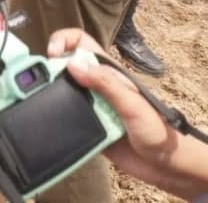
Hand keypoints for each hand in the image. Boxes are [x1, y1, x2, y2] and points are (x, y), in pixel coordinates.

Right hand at [46, 29, 183, 187]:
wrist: (168, 167)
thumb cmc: (158, 130)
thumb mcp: (133, 103)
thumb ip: (105, 83)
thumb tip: (72, 63)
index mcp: (107, 71)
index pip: (80, 42)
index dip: (63, 41)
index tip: (52, 55)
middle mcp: (95, 86)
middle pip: (63, 65)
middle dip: (48, 69)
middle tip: (39, 82)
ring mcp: (90, 106)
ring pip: (60, 91)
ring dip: (49, 94)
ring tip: (40, 101)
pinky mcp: (86, 126)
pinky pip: (63, 117)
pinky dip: (54, 117)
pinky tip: (49, 121)